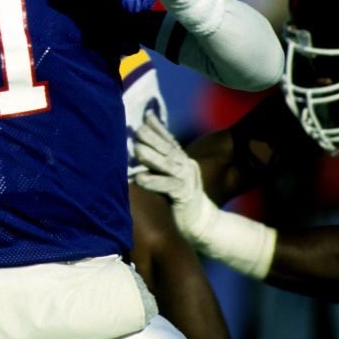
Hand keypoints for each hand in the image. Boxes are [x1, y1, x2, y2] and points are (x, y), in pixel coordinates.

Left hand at [132, 120, 211, 238]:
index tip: (146, 115)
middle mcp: (186, 167)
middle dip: (152, 137)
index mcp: (183, 161)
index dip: (158, 127)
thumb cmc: (181, 199)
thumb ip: (161, 163)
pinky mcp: (184, 197)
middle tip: (137, 129)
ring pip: (167, 166)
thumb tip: (141, 147)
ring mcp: (186, 181)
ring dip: (151, 157)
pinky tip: (140, 178)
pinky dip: (153, 182)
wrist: (202, 224)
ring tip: (136, 149)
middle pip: (168, 149)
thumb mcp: (173, 177)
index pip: (170, 140)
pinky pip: (167, 187)